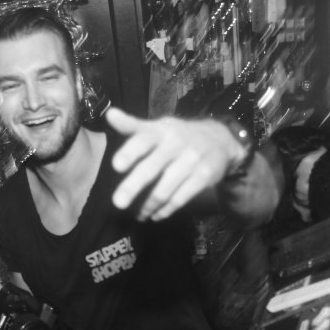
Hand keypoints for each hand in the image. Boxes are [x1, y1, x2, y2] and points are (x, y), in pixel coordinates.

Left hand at [107, 107, 242, 220]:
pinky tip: (155, 215)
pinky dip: (166, 210)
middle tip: (117, 203)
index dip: (130, 152)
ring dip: (148, 205)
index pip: (143, 140)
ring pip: (164, 189)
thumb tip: (109, 114)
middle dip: (133, 186)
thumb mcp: (158, 127)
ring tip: (139, 215)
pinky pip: (180, 198)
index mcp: (161, 131)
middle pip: (151, 168)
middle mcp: (176, 144)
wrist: (220, 140)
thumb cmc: (179, 135)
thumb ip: (132, 125)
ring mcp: (191, 161)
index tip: (116, 166)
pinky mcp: (204, 177)